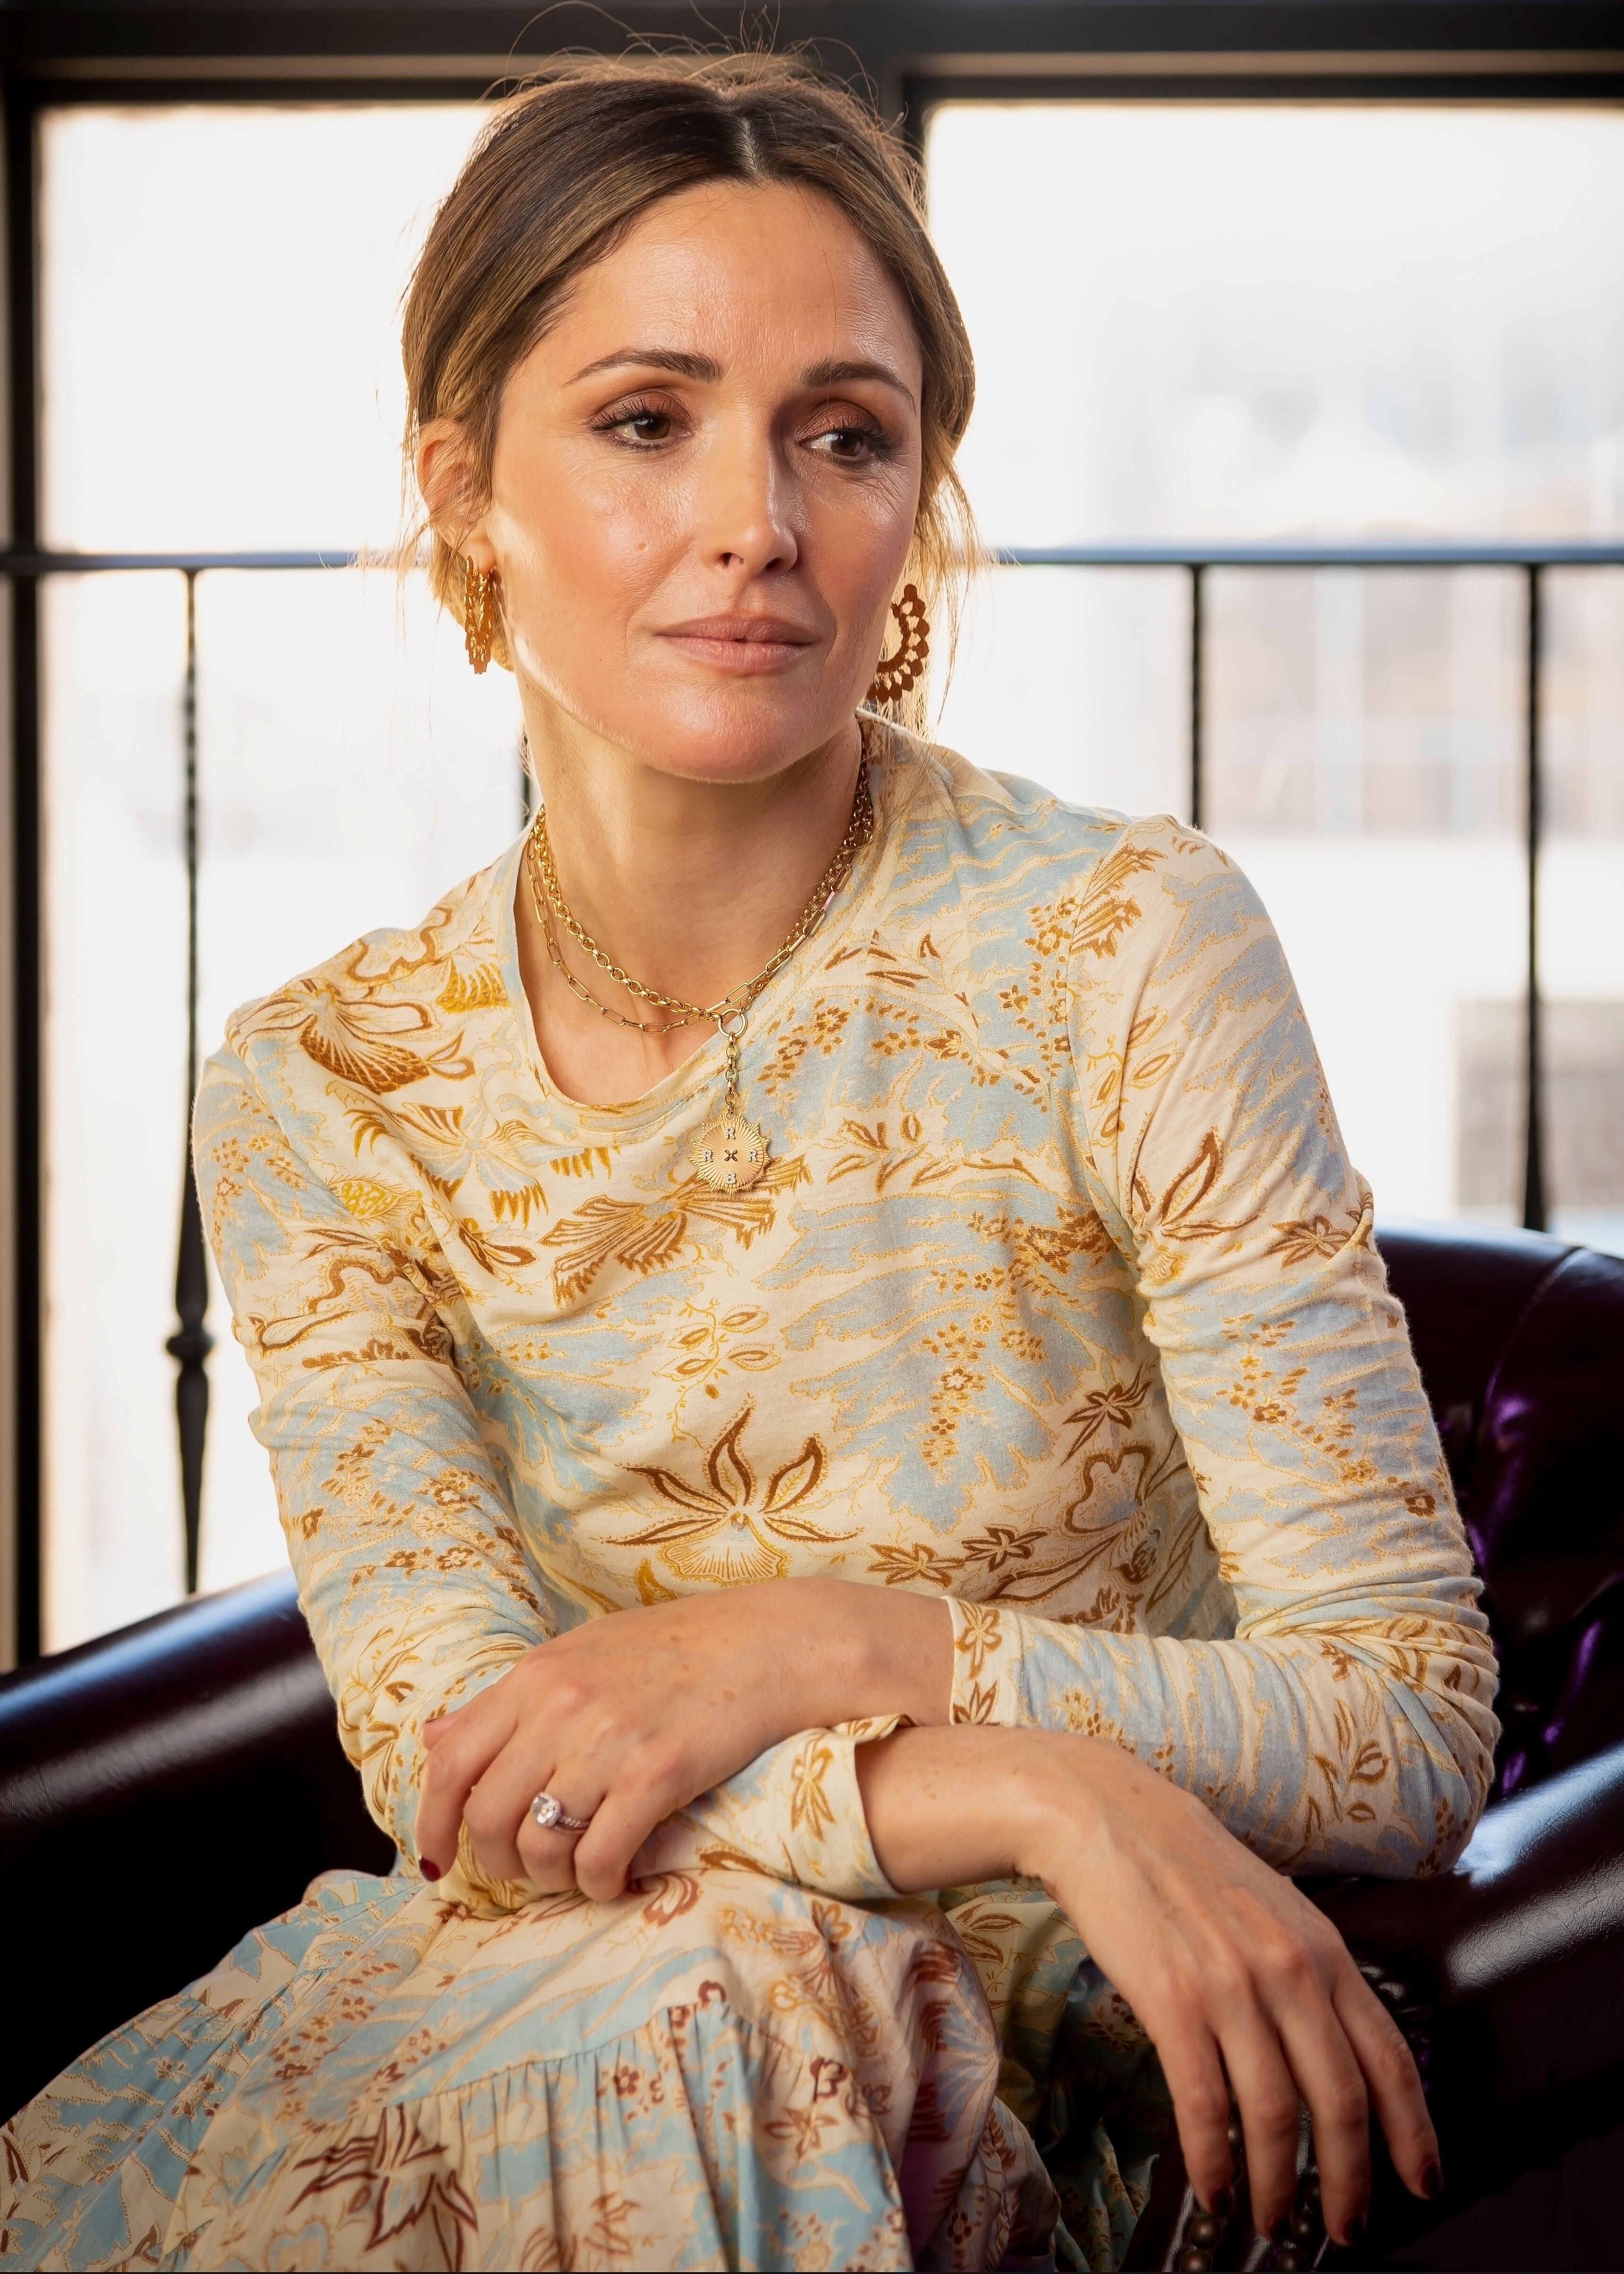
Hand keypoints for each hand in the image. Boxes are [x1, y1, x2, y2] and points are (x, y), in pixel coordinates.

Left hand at [415, 1577, 950, 1898]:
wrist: (766, 1644)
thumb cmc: (675, 1649)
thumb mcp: (579, 1653)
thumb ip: (507, 1700)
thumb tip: (431, 1740)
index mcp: (536, 1675)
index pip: (451, 1760)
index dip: (433, 1820)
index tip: (439, 1857)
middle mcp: (561, 1706)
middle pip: (488, 1815)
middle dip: (499, 1861)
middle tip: (528, 1869)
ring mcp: (607, 1742)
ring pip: (540, 1846)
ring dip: (551, 1879)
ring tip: (577, 1874)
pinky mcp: (656, 1775)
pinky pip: (599, 1858)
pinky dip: (598, 1884)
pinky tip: (616, 1878)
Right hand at [855, 1725, 1439, 2250]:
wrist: (1107, 1817)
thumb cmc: (1188, 1866)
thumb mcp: (1275, 1910)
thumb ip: (1313, 1975)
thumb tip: (1340, 2054)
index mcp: (1325, 1949)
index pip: (1390, 2059)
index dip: (1413, 2133)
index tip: (1422, 2184)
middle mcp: (1291, 1970)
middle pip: (1341, 2102)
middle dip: (1350, 2183)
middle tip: (1344, 2230)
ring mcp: (1232, 1986)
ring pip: (1276, 2114)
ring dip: (1277, 2185)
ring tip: (1269, 2219)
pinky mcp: (1173, 2000)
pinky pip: (1205, 2104)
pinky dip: (1215, 2160)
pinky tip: (1214, 2188)